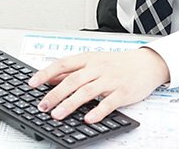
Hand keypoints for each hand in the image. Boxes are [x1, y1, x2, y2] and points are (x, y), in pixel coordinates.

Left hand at [28, 47, 169, 122]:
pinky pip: (108, 103)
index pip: (63, 64)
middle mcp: (98, 67)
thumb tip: (50, 77)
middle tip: (42, 106)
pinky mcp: (122, 92)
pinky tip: (88, 119)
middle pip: (73, 80)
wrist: (146, 63)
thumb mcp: (93, 61)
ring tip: (57, 114)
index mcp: (88, 58)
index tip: (32, 83)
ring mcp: (110, 80)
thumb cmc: (117, 63)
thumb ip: (72, 69)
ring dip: (70, 104)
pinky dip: (97, 111)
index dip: (46, 73)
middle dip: (55, 94)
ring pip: (87, 91)